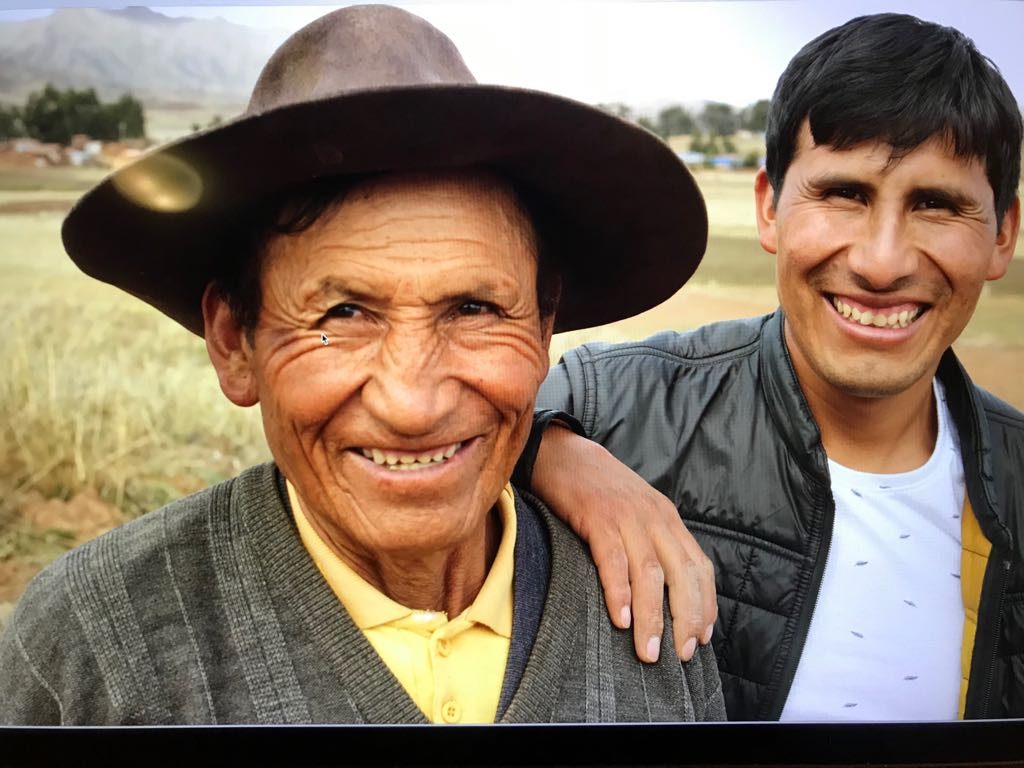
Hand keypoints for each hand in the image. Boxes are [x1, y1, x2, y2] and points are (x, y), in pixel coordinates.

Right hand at [532, 425, 716, 662]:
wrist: (562, 452)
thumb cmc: (597, 488)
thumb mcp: (636, 510)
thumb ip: (652, 541)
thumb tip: (662, 590)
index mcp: (667, 518)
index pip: (699, 566)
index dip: (705, 604)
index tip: (702, 637)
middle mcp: (654, 517)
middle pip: (681, 574)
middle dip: (686, 618)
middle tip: (681, 654)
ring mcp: (626, 516)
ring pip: (650, 573)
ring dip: (652, 616)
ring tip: (649, 651)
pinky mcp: (597, 517)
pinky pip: (613, 559)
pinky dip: (619, 592)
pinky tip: (620, 618)